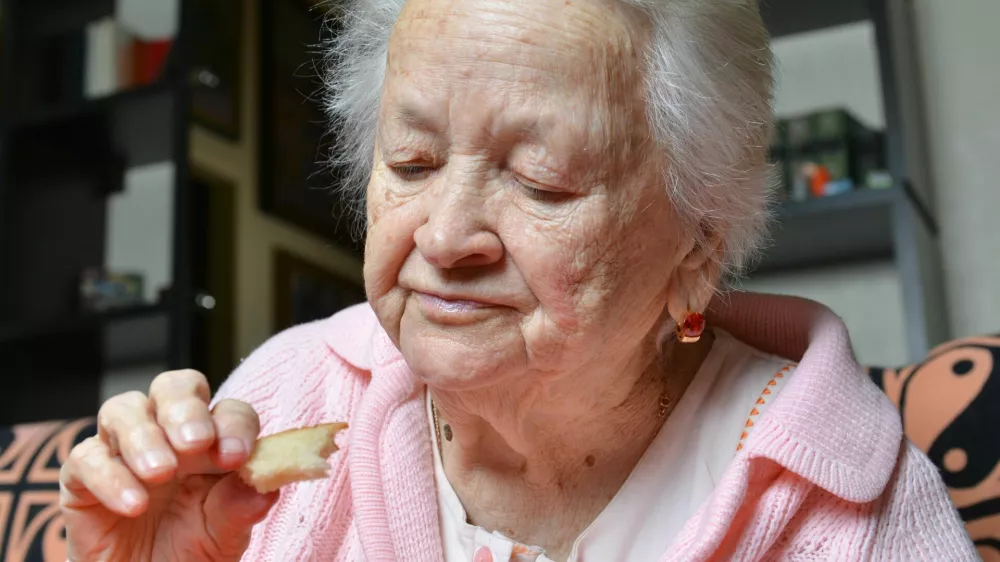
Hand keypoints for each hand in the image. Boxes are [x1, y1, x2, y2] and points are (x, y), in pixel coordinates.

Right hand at [60, 370, 277, 561]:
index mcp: (213, 441)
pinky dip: (110, 477)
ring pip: (124, 408)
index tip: (236, 457)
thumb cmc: (189, 552)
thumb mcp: (224, 535)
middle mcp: (168, 433)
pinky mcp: (83, 476)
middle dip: (185, 408)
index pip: (229, 410)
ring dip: (144, 435)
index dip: (234, 425)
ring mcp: (123, 450)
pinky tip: (134, 504)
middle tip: (195, 442)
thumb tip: (265, 489)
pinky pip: (86, 458)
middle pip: (174, 387)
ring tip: (160, 472)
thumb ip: (240, 509)